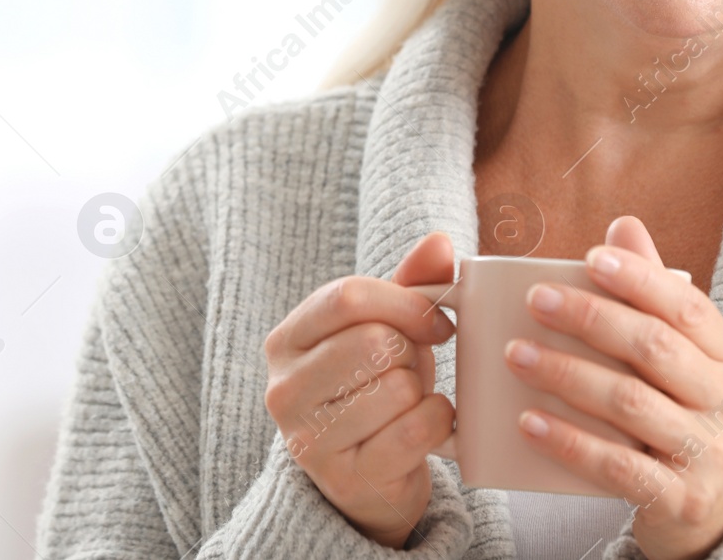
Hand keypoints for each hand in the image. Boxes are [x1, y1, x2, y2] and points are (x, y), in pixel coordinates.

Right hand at [263, 232, 458, 548]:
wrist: (368, 480)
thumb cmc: (374, 389)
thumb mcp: (384, 330)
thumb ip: (409, 283)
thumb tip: (440, 242)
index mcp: (286, 340)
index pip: (348, 295)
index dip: (407, 302)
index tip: (437, 321)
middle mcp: (283, 389)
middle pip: (374, 341)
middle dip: (411, 353)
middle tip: (413, 369)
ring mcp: (307, 439)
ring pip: (397, 388)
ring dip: (421, 392)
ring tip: (408, 403)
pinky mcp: (343, 479)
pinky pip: (414, 431)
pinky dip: (438, 423)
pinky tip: (426, 428)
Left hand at [503, 217, 722, 559]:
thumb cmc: (691, 411)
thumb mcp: (690, 358)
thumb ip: (656, 294)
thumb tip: (623, 226)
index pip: (686, 307)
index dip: (640, 279)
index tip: (590, 257)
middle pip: (654, 349)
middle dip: (591, 319)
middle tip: (535, 300)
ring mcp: (706, 454)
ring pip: (630, 404)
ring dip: (567, 375)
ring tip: (516, 355)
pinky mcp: (678, 499)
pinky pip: (617, 467)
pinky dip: (569, 442)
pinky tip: (528, 421)